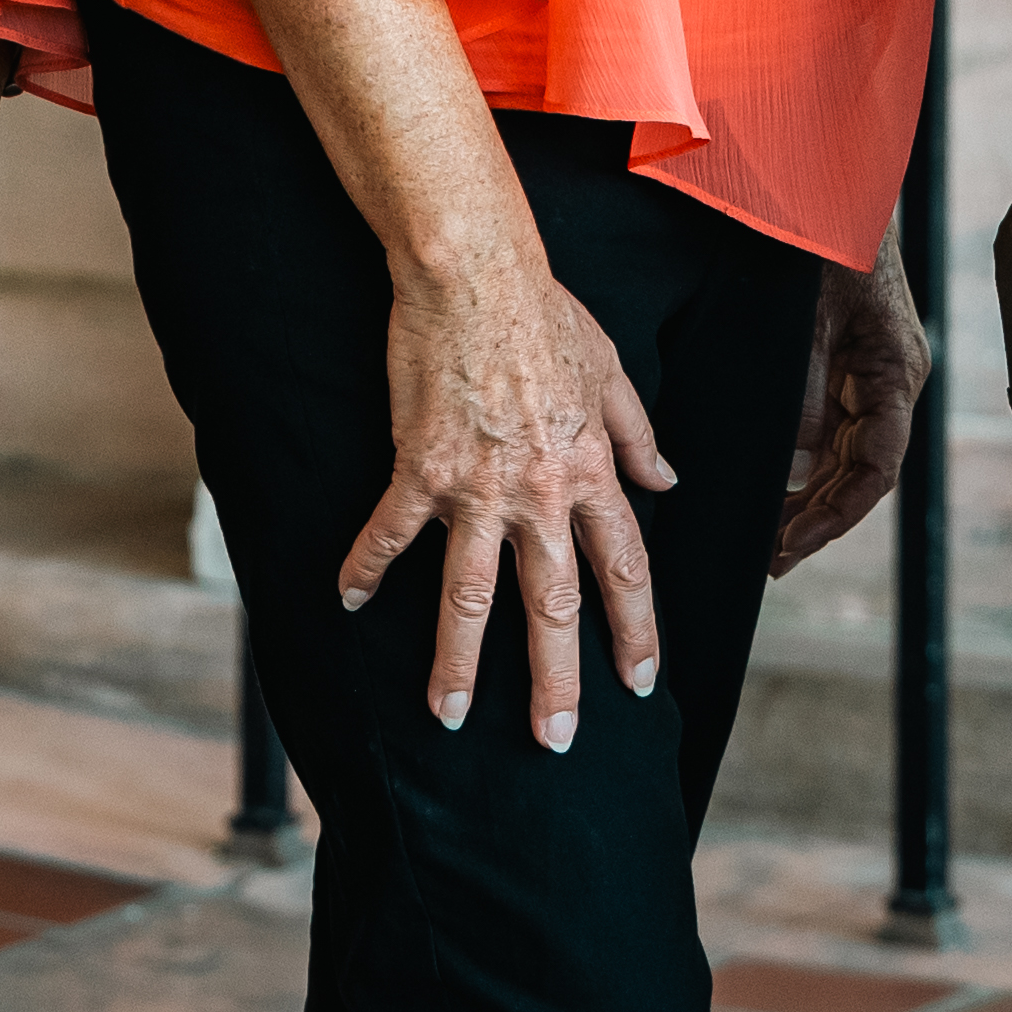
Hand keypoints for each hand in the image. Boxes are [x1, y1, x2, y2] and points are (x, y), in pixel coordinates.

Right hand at [342, 245, 673, 752]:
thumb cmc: (544, 311)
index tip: (637, 682)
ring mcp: (476, 487)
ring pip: (471, 595)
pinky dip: (364, 569)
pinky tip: (345, 600)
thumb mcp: (612, 371)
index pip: (625, 571)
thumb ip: (637, 437)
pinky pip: (390, 534)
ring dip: (458, 661)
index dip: (634, 632)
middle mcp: (540, 493)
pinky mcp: (418, 469)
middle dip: (556, 681)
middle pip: (553, 606)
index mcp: (591, 473)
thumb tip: (666, 481)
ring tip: (448, 714)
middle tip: (553, 740)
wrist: (472, 272)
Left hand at [769, 240, 931, 575]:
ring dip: (807, 497)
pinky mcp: (845, 366)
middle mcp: (889, 383)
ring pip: (843, 457)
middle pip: (859, 473)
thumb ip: (801, 392)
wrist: (827, 185)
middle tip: (769, 558)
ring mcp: (869, 376)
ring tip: (766, 539)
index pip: (875, 471)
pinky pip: (828, 429)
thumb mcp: (807, 317)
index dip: (833, 516)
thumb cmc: (826, 239)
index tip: (788, 546)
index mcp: (895, 374)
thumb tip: (791, 468)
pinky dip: (801, 462)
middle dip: (816, 519)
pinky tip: (771, 487)